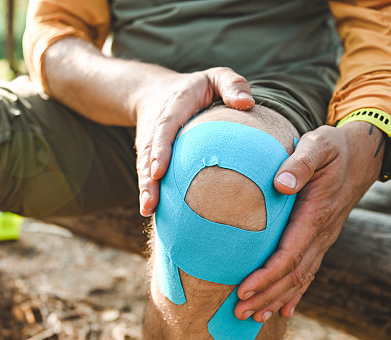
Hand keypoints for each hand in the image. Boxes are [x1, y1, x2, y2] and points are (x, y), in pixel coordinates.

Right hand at [134, 67, 254, 215]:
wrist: (156, 92)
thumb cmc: (197, 88)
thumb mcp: (216, 76)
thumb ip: (232, 84)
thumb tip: (247, 103)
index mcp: (173, 107)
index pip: (164, 128)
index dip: (160, 149)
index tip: (159, 170)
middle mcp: (156, 127)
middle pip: (148, 153)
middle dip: (147, 177)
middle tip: (151, 200)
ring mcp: (149, 143)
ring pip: (144, 167)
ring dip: (145, 189)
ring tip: (149, 210)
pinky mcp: (148, 157)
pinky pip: (147, 174)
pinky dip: (149, 191)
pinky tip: (152, 211)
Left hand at [234, 121, 384, 321]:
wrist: (363, 153)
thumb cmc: (333, 147)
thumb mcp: (318, 145)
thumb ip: (300, 162)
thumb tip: (281, 183)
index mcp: (316, 215)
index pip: (289, 255)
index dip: (266, 276)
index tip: (243, 289)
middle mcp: (322, 234)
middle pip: (292, 275)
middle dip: (265, 296)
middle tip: (238, 312)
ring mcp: (324, 239)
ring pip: (300, 278)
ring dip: (275, 300)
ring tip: (252, 317)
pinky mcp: (321, 239)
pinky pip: (308, 272)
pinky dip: (295, 294)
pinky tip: (283, 311)